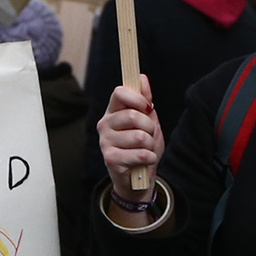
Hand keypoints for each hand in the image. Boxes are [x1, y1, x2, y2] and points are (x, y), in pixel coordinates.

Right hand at [97, 76, 162, 206]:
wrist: (139, 177)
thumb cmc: (143, 147)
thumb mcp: (148, 121)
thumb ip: (145, 101)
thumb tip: (141, 78)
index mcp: (113, 111)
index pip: (119, 92)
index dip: (137, 98)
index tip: (147, 107)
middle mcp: (105, 124)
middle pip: (133, 115)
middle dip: (150, 127)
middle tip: (149, 135)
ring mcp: (105, 141)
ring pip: (139, 136)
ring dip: (151, 145)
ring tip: (146, 150)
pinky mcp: (110, 158)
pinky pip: (139, 154)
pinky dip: (149, 158)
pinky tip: (144, 161)